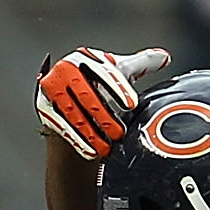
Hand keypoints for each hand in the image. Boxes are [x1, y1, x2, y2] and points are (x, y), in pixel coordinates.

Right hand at [37, 46, 170, 158]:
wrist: (70, 95)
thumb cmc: (98, 81)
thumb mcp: (118, 70)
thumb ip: (141, 63)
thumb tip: (164, 57)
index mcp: (85, 58)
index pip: (103, 72)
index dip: (118, 88)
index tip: (132, 104)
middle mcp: (66, 70)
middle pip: (86, 95)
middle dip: (103, 116)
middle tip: (119, 134)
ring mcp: (53, 89)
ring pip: (73, 113)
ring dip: (90, 132)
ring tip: (107, 148)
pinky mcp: (45, 107)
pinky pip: (60, 125)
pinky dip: (76, 139)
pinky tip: (90, 151)